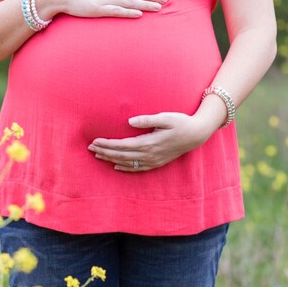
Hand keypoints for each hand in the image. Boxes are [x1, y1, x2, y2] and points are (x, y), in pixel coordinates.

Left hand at [87, 112, 217, 171]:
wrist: (196, 134)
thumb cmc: (181, 122)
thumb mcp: (165, 117)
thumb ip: (147, 120)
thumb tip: (129, 121)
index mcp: (149, 143)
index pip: (122, 145)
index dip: (107, 144)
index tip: (95, 140)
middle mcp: (149, 155)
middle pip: (121, 155)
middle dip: (105, 152)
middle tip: (90, 148)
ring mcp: (153, 161)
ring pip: (127, 163)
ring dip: (111, 159)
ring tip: (98, 156)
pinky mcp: (157, 163)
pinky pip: (138, 169)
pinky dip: (125, 168)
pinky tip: (116, 166)